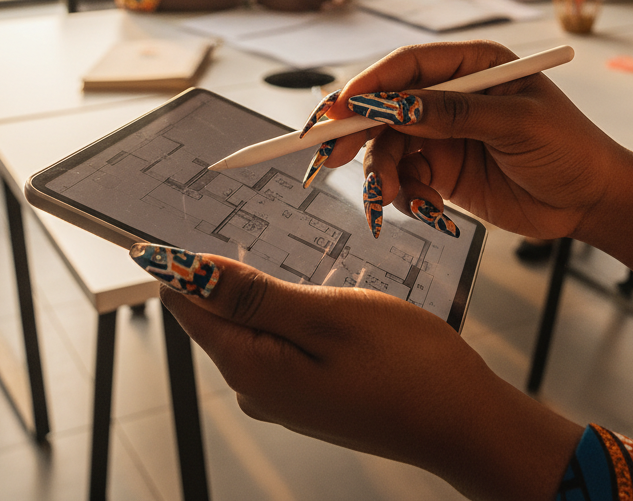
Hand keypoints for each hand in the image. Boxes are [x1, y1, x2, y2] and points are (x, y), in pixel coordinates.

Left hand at [156, 251, 581, 499]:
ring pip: (249, 324)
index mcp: (251, 366)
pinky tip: (307, 289)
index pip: (186, 304)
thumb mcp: (325, 317)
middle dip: (219, 268)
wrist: (461, 419)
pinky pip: (277, 338)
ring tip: (272, 244)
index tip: (171, 216)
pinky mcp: (310, 391)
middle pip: (214, 315)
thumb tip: (186, 271)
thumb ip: (253, 296)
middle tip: (233, 213)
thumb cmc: (405, 364)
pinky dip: (283, 307)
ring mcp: (284, 392)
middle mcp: (256, 385)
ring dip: (255, 286)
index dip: (176, 260)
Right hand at [320, 40, 623, 240]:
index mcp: (472, 66)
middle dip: (358, 132)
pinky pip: (404, 177)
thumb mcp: (516, 123)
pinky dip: (405, 194)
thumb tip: (397, 107)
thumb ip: (455, 114)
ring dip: (384, 173)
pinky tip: (428, 208)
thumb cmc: (569, 148)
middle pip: (386, 107)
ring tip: (397, 198)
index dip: (370, 85)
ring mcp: (445, 134)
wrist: (591, 201)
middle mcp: (451, 96)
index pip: (407, 67)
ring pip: (388, 147)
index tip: (341, 109)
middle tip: (330, 157)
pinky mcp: (443, 170)